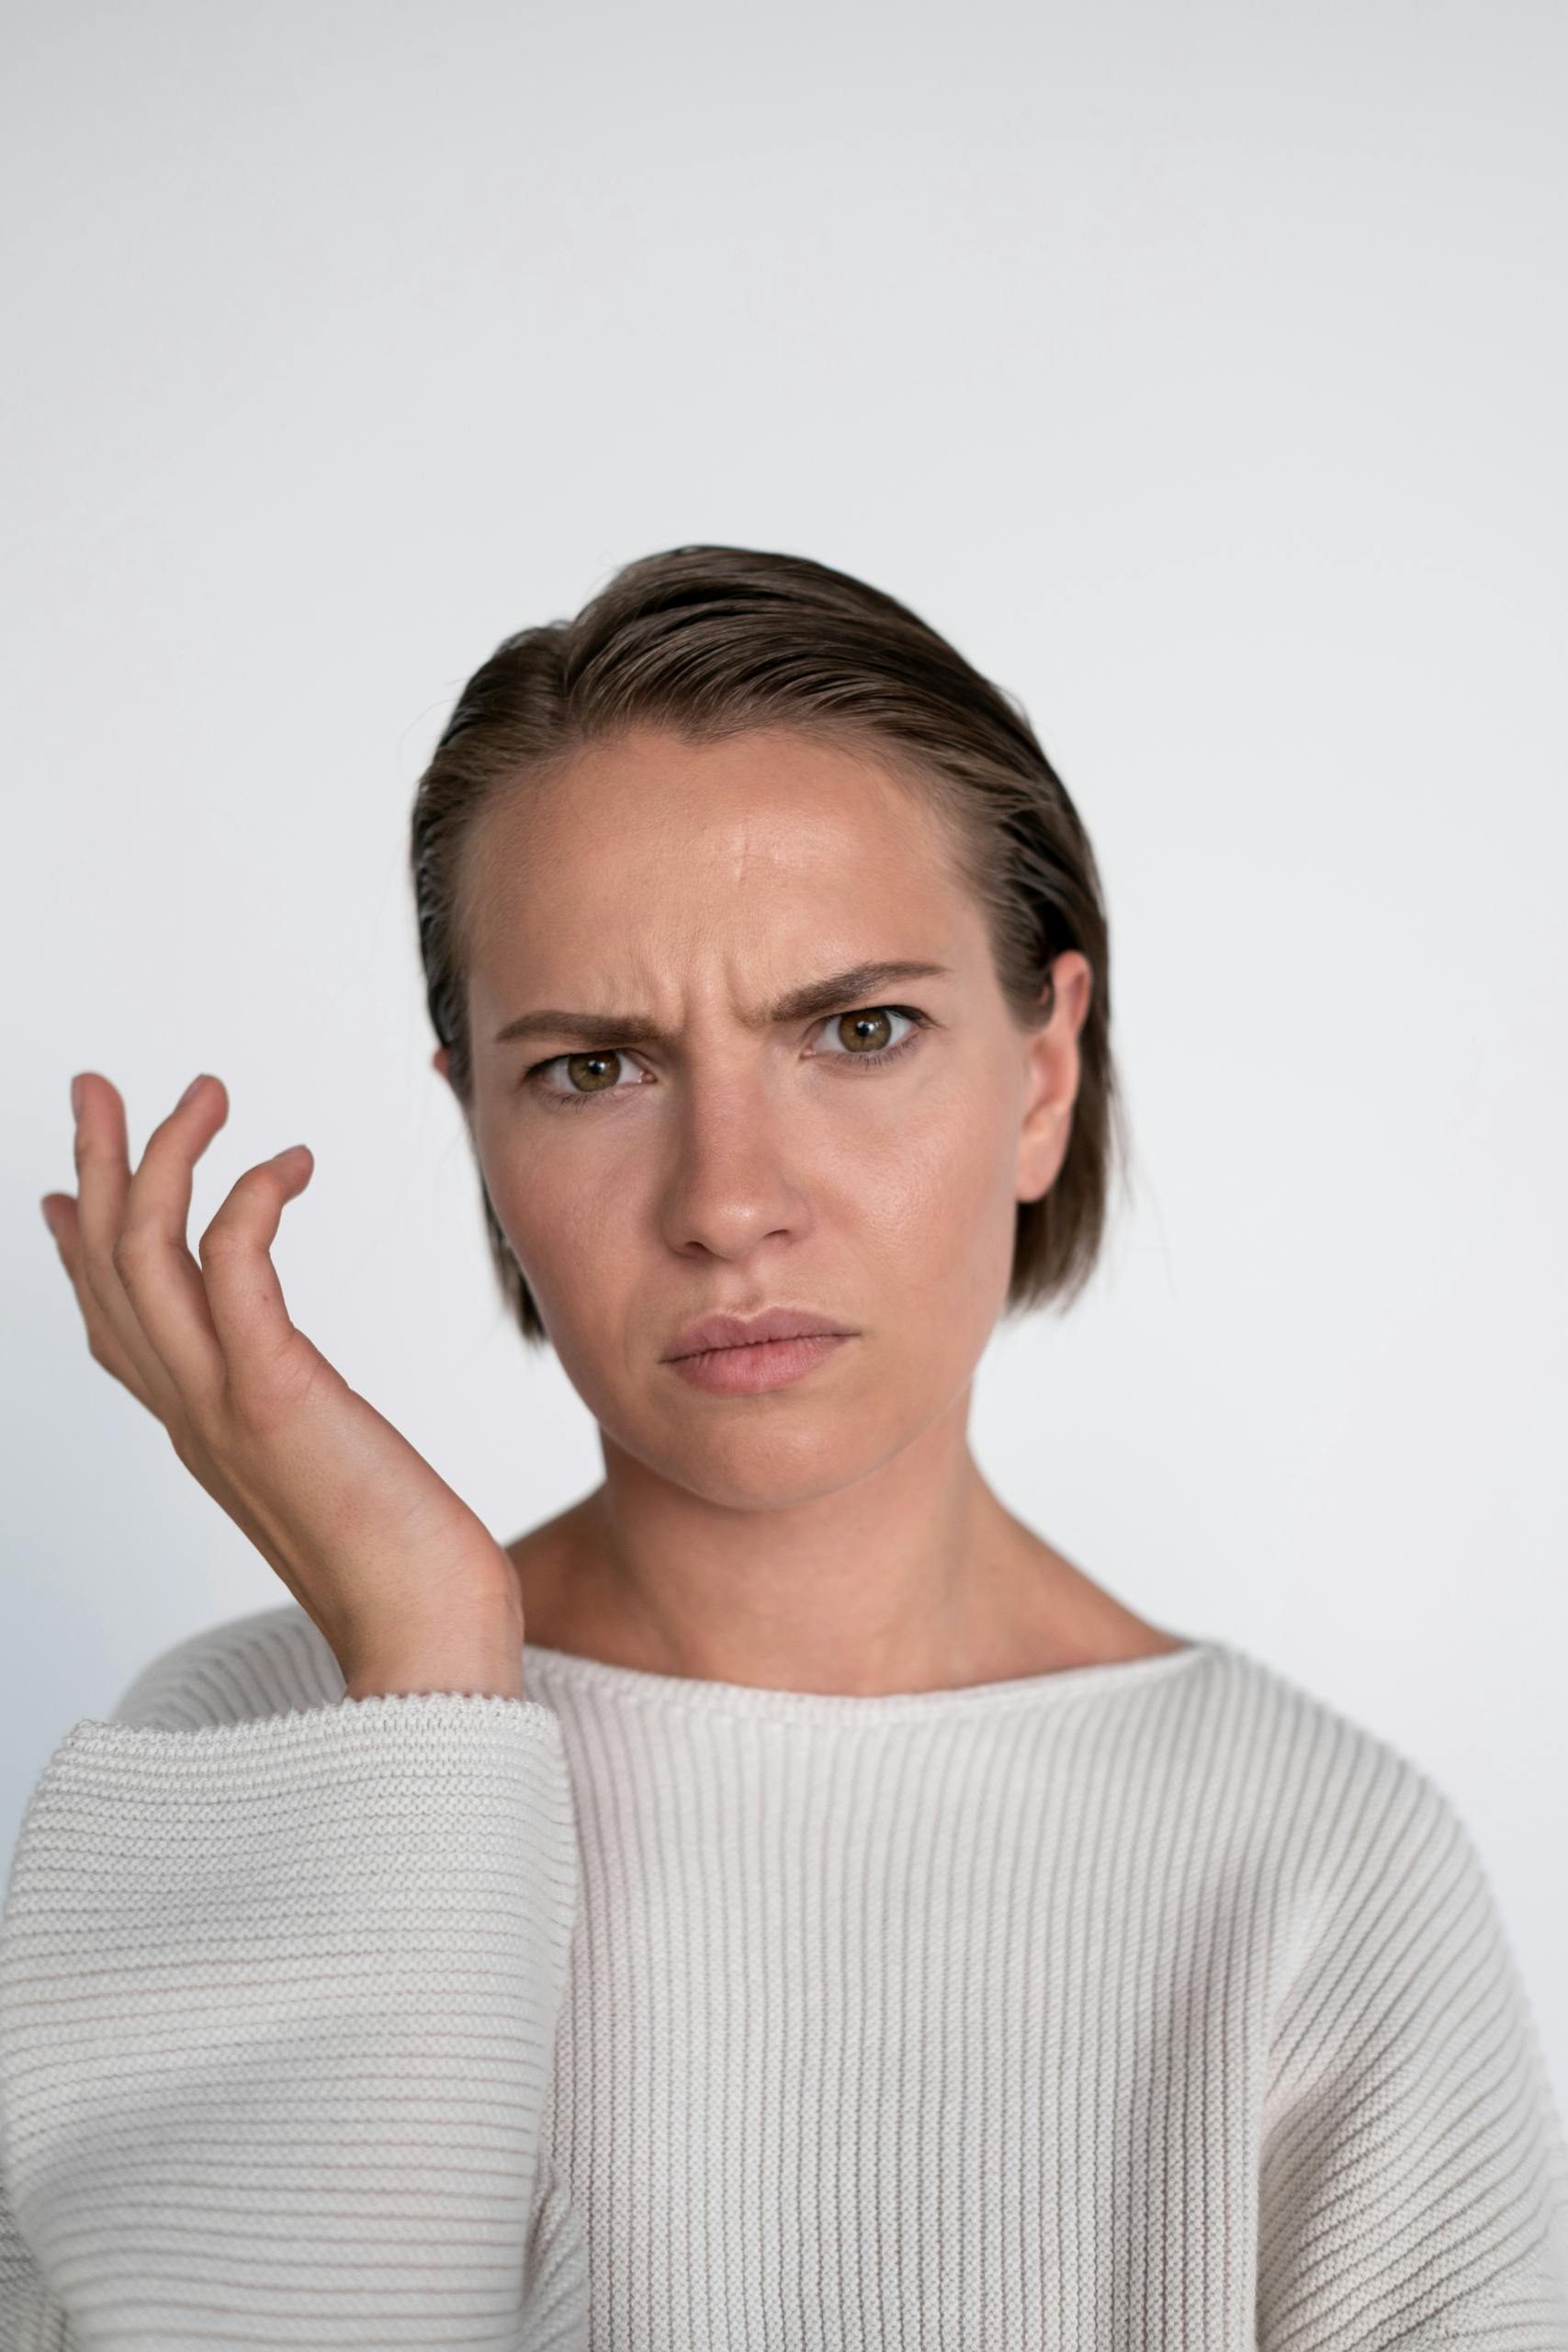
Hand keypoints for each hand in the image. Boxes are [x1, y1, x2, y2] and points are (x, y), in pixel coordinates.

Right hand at [40, 1072, 526, 1701]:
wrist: (427, 1641)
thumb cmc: (410, 1571)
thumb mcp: (329, 1477)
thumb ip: (296, 1424)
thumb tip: (292, 1392)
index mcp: (200, 1433)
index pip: (113, 1326)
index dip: (79, 1250)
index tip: (66, 1187)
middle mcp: (189, 1414)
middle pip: (105, 1270)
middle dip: (97, 1168)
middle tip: (96, 1089)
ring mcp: (218, 1405)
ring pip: (142, 1255)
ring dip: (160, 1158)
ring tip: (201, 1091)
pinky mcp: (271, 1396)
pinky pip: (231, 1268)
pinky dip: (246, 1199)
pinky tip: (286, 1161)